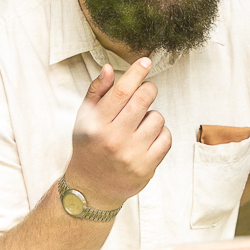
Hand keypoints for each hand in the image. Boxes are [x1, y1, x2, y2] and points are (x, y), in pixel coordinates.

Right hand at [64, 58, 170, 210]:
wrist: (90, 188)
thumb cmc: (88, 149)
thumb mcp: (84, 120)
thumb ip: (97, 93)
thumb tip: (109, 69)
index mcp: (96, 124)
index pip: (121, 91)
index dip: (136, 73)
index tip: (146, 61)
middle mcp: (113, 139)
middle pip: (143, 99)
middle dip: (148, 90)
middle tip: (145, 92)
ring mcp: (131, 154)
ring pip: (157, 118)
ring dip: (152, 116)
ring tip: (139, 126)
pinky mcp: (146, 167)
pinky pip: (165, 138)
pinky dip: (160, 134)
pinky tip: (147, 139)